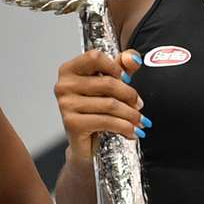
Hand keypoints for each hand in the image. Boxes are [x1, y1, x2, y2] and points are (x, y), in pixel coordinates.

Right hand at [53, 49, 146, 164]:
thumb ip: (122, 67)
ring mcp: (66, 105)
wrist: (85, 146)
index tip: (126, 79)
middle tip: (139, 105)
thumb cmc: (95, 112)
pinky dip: (125, 127)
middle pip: (107, 82)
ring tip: (140, 121)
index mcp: (69, 70)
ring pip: (110, 104)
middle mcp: (63, 86)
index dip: (115, 67)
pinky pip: (107, 121)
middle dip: (129, 95)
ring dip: (131, 114)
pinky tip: (132, 132)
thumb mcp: (109, 84)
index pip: (94, 57)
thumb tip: (134, 58)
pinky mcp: (72, 124)